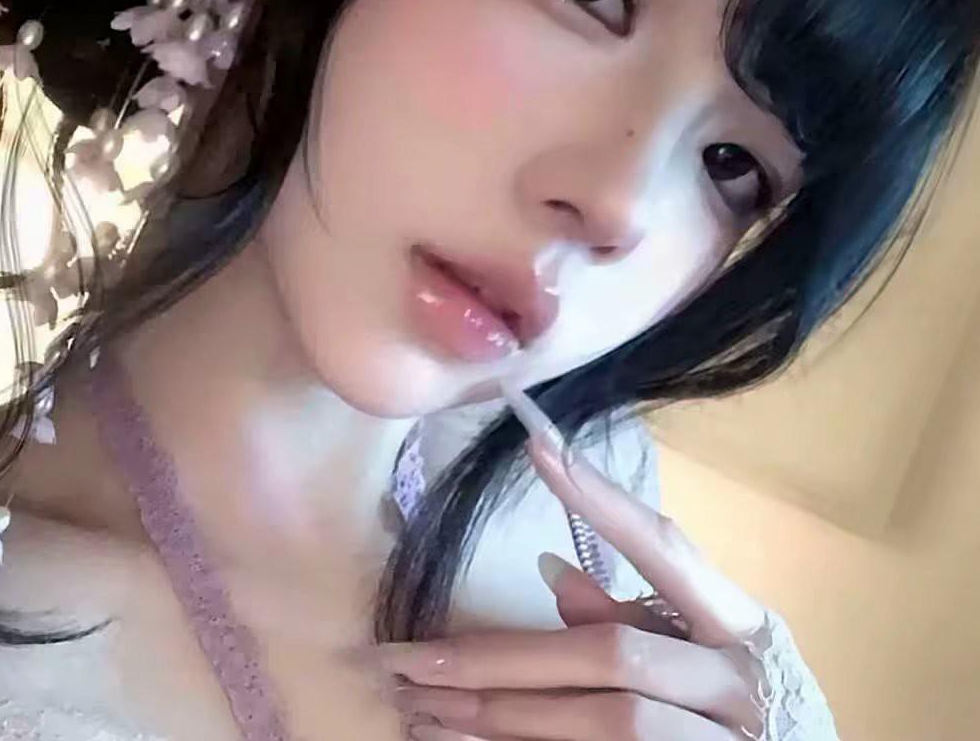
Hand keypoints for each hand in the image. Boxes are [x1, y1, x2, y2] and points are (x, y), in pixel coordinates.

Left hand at [378, 425, 768, 739]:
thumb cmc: (752, 716)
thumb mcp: (712, 655)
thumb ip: (638, 617)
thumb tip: (549, 572)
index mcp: (741, 625)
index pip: (666, 548)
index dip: (602, 499)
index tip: (538, 446)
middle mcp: (741, 680)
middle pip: (611, 655)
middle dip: (501, 657)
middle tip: (407, 658)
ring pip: (608, 722)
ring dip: (505, 719)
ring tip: (422, 712)